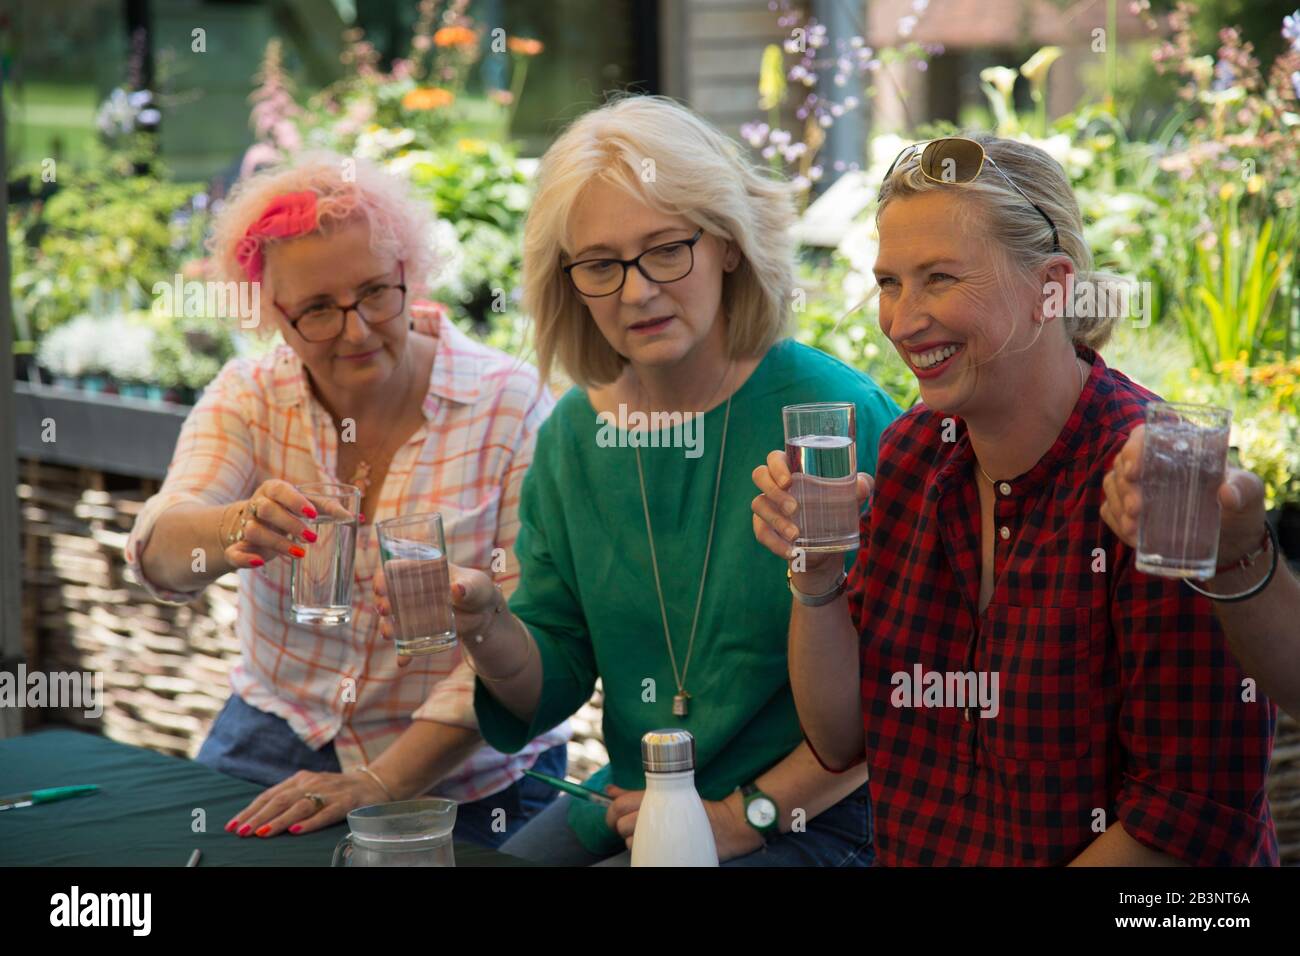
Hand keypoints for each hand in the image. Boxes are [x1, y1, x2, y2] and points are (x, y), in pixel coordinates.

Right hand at [222, 479, 337, 570]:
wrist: (254, 524)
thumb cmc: (288, 511)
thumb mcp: (307, 506)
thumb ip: (330, 509)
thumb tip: (361, 518)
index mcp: (273, 490)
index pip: (280, 490)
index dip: (295, 500)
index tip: (312, 514)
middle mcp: (257, 505)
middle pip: (266, 509)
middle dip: (290, 523)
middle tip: (312, 537)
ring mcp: (245, 526)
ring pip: (254, 531)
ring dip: (277, 543)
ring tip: (300, 554)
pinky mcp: (238, 547)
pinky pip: (234, 552)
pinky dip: (245, 558)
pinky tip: (259, 563)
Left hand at [223, 768, 388, 838]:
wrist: (375, 782)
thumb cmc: (337, 791)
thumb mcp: (311, 789)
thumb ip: (290, 798)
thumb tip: (258, 818)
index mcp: (300, 780)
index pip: (269, 795)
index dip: (250, 810)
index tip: (232, 826)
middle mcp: (312, 782)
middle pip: (280, 800)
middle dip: (259, 817)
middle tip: (242, 832)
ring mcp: (330, 791)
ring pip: (300, 806)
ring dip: (279, 820)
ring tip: (262, 833)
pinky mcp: (347, 801)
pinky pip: (327, 812)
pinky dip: (311, 822)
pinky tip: (297, 830)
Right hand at [375, 562, 502, 668]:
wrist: (485, 614)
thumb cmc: (478, 590)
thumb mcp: (476, 586)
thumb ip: (468, 588)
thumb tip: (456, 589)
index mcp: (421, 571)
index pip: (394, 570)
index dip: (383, 577)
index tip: (381, 588)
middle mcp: (411, 592)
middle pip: (387, 595)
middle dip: (382, 602)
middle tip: (385, 610)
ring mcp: (413, 613)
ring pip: (392, 619)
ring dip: (387, 627)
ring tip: (389, 634)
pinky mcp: (419, 632)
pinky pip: (406, 643)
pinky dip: (403, 653)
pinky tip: (402, 661)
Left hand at [605, 785, 763, 861]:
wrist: (723, 825)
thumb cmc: (692, 808)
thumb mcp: (664, 794)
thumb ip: (632, 794)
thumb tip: (609, 790)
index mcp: (653, 796)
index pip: (618, 805)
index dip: (611, 813)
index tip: (614, 817)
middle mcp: (654, 812)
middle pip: (621, 825)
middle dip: (622, 828)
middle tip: (636, 828)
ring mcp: (660, 832)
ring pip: (629, 842)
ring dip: (635, 841)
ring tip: (652, 836)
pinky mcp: (665, 848)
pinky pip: (642, 854)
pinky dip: (645, 851)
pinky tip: (657, 845)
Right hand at [751, 449, 872, 590]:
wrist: (828, 549)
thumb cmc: (837, 512)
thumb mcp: (853, 499)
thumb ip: (861, 486)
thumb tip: (862, 485)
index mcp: (794, 469)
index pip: (775, 458)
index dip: (777, 466)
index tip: (789, 481)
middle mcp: (776, 485)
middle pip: (760, 475)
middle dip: (774, 491)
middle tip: (794, 508)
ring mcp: (767, 506)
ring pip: (758, 504)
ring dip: (776, 520)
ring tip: (796, 535)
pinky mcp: (764, 528)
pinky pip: (761, 532)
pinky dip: (775, 543)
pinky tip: (791, 551)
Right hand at [1101, 424, 1267, 564]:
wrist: (1232, 541)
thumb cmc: (1240, 507)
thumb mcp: (1250, 494)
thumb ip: (1244, 489)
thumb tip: (1227, 494)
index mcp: (1177, 449)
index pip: (1143, 436)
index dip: (1133, 449)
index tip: (1135, 471)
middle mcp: (1153, 464)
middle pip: (1122, 464)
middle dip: (1125, 487)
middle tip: (1137, 509)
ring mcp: (1139, 488)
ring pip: (1113, 487)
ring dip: (1118, 506)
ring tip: (1134, 528)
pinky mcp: (1131, 511)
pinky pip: (1110, 511)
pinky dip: (1116, 522)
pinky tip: (1132, 536)